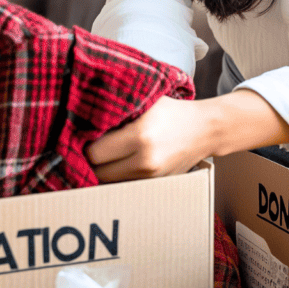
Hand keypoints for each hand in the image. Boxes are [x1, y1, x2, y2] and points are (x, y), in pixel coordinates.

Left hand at [86, 96, 211, 181]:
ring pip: (110, 183)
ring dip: (102, 171)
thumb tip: (83, 116)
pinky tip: (118, 163)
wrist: (205, 130)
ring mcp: (152, 177)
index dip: (84, 145)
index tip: (82, 136)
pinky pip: (125, 186)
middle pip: (99, 173)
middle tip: (87, 147)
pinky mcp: (157, 186)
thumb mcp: (145, 101)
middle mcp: (145, 161)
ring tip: (102, 156)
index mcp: (140, 136)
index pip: (94, 153)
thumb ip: (118, 110)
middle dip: (90, 161)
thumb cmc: (172, 111)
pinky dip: (118, 177)